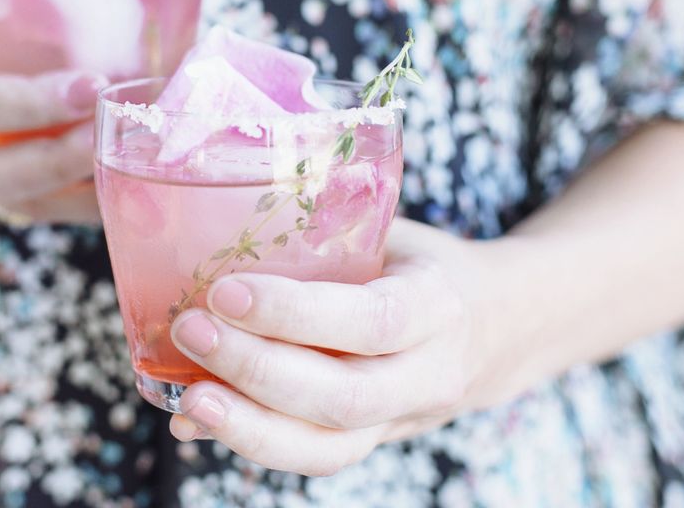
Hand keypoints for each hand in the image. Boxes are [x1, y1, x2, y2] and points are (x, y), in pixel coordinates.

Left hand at [165, 218, 493, 475]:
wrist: (498, 326)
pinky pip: (314, 455)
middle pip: (343, 397)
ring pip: (328, 447)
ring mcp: (402, 419)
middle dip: (256, 370)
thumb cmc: (421, 263)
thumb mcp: (393, 232)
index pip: (372, 320)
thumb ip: (325, 235)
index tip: (226, 291)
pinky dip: (251, 440)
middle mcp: (428, 374)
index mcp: (437, 305)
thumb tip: (212, 230)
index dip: (295, 314)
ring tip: (186, 402)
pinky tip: (197, 419)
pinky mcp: (374, 442)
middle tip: (191, 331)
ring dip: (247, 426)